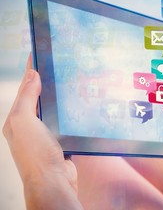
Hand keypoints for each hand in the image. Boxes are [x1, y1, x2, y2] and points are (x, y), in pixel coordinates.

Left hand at [2, 56, 81, 209]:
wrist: (53, 181)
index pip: (24, 88)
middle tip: (54, 65)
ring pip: (51, 108)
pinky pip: (62, 120)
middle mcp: (29, 125)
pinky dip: (66, 111)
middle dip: (44, 81)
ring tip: (64, 81)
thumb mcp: (24, 121)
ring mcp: (44, 133)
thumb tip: (32, 75)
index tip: (37, 54)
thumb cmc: (35, 154)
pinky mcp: (58, 140)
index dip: (30, 70)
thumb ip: (27, 98)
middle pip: (37, 97)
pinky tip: (73, 105)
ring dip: (56, 96)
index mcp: (17, 119)